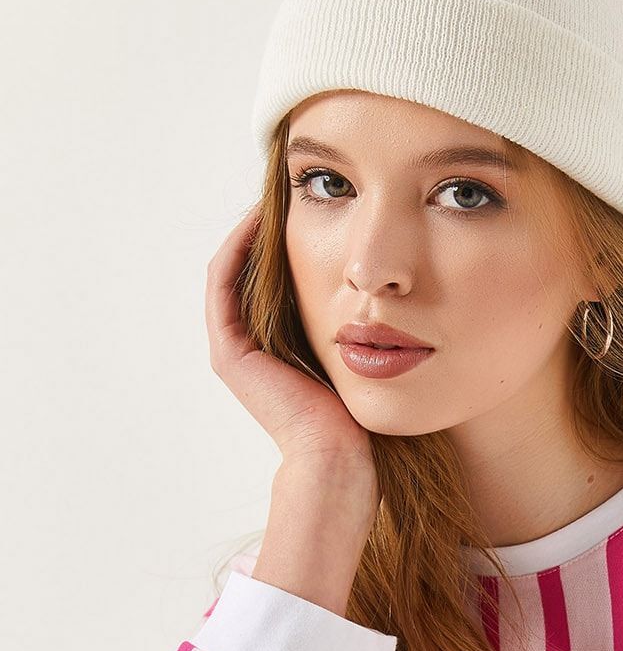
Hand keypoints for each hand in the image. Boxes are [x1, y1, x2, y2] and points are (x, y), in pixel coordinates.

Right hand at [206, 204, 374, 470]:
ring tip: (272, 198)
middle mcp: (246, 349)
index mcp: (272, 350)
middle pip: (247, 275)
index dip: (280, 245)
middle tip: (285, 195)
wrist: (339, 454)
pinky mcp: (228, 352)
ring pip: (231, 272)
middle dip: (264, 234)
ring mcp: (232, 350)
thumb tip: (370, 287)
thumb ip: (346, 325)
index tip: (304, 211)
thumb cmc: (356, 415)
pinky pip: (224, 283)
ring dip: (249, 233)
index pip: (268, 283)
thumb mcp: (352, 356)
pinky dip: (239, 248)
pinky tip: (262, 220)